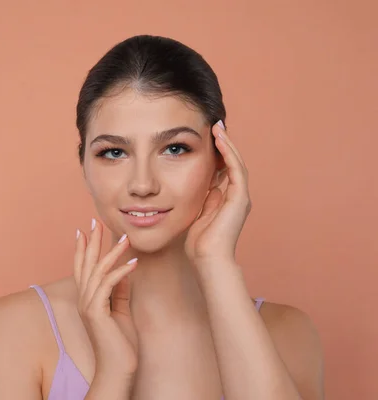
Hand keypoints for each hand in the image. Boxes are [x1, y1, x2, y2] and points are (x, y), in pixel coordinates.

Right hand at [74, 219, 138, 379]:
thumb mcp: (121, 310)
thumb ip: (120, 290)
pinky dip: (121, 272)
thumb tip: (125, 270)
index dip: (83, 248)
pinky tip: (133, 263)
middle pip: (84, 264)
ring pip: (97, 271)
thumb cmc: (120, 343)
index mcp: (87, 298)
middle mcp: (83, 299)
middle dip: (90, 241)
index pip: (82, 268)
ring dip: (112, 252)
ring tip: (125, 238)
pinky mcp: (97, 313)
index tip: (86, 230)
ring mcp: (88, 306)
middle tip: (95, 221)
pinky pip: (109, 286)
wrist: (117, 369)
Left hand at [185, 121, 251, 265]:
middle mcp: (237, 197)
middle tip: (215, 126)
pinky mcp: (240, 198)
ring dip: (227, 144)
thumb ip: (203, 200)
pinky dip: (229, 153)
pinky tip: (220, 140)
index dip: (217, 155)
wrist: (208, 259)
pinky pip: (236, 169)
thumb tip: (205, 186)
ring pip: (236, 163)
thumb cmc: (199, 244)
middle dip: (224, 145)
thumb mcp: (198, 215)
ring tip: (218, 128)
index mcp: (227, 201)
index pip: (224, 171)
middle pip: (232, 164)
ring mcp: (240, 197)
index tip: (207, 139)